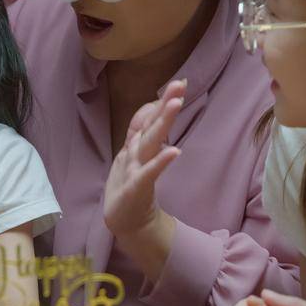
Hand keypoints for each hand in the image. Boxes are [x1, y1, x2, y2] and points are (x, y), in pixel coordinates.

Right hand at [103, 80, 185, 236]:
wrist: (126, 222)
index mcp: (134, 146)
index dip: (161, 102)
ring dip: (162, 122)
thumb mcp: (138, 157)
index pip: (146, 119)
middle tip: (178, 84)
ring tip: (176, 104)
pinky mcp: (136, 188)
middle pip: (149, 125)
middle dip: (164, 104)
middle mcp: (133, 154)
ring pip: (149, 142)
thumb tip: (156, 110)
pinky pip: (150, 173)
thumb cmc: (133, 187)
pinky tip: (175, 151)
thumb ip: (144, 133)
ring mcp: (133, 169)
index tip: (179, 83)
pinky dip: (161, 161)